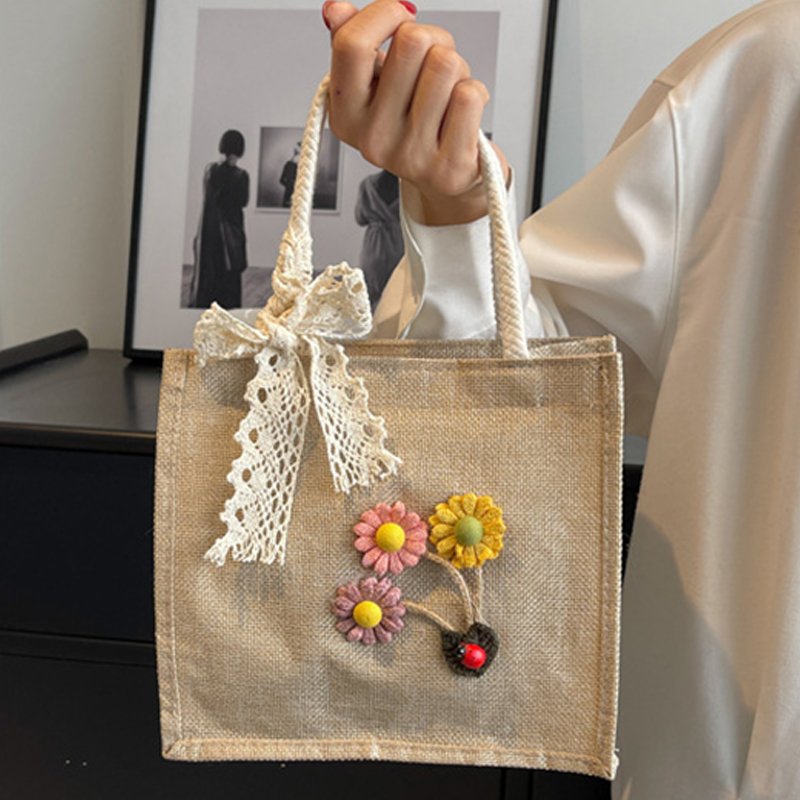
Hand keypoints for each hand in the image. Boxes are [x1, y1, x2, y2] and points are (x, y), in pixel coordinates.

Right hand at [323, 0, 507, 224]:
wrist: (445, 179)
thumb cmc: (412, 122)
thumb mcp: (376, 85)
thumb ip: (353, 46)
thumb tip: (334, 9)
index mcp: (346, 115)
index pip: (351, 44)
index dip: (384, 13)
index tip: (400, 16)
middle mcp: (373, 139)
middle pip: (411, 41)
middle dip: (432, 39)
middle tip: (431, 65)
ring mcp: (411, 155)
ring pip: (446, 63)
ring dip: (457, 67)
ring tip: (447, 92)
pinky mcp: (448, 166)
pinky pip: (469, 95)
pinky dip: (475, 92)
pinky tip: (462, 113)